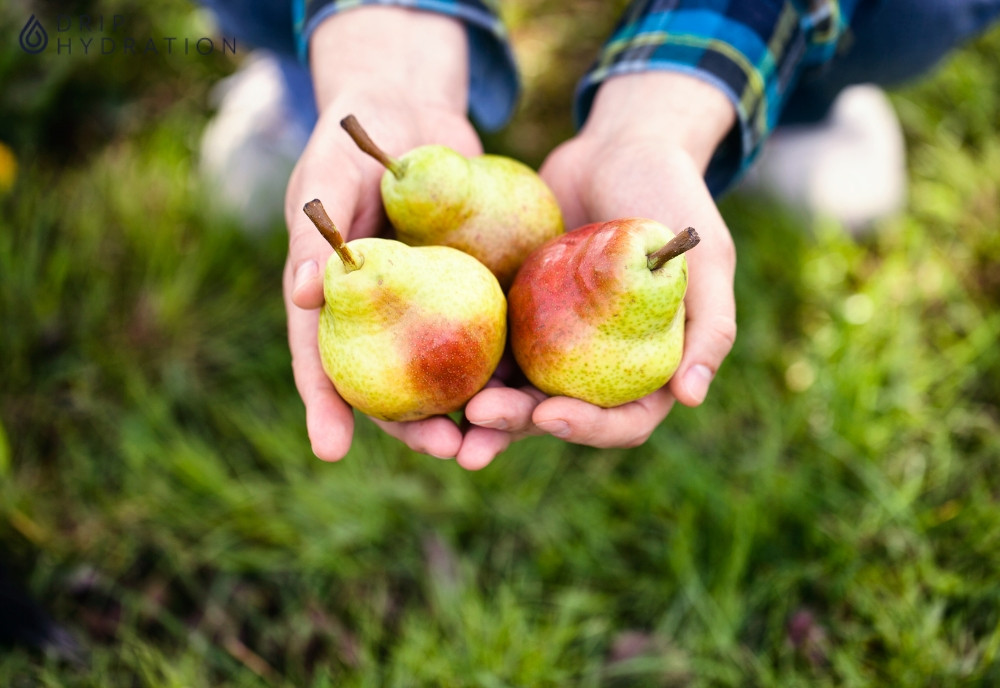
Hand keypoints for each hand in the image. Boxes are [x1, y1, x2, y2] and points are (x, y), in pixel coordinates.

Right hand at [283, 8, 485, 461]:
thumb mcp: (332, 176)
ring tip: (493, 441)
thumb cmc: (356, 139)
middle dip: (413, 426)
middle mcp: (383, 316)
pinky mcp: (475, 291)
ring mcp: (430, 309)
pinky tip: (534, 390)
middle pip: (391, 385)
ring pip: (446, 374)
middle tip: (444, 449)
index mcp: (336, 300)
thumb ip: (317, 232)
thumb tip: (305, 295)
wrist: (413, 111)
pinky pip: (491, 335)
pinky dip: (507, 365)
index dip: (325, 407)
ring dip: (468, 412)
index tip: (331, 450)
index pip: (322, 360)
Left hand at [465, 72, 738, 455]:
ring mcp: (552, 341)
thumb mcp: (706, 258)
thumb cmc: (672, 196)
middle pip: (556, 413)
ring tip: (441, 424)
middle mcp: (596, 364)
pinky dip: (463, 360)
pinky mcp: (516, 312)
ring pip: (514, 389)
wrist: (618, 146)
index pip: (622, 420)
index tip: (550, 414)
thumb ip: (710, 326)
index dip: (588, 428)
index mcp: (645, 365)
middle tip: (477, 421)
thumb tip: (690, 399)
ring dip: (481, 411)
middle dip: (516, 425)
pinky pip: (487, 344)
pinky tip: (430, 367)